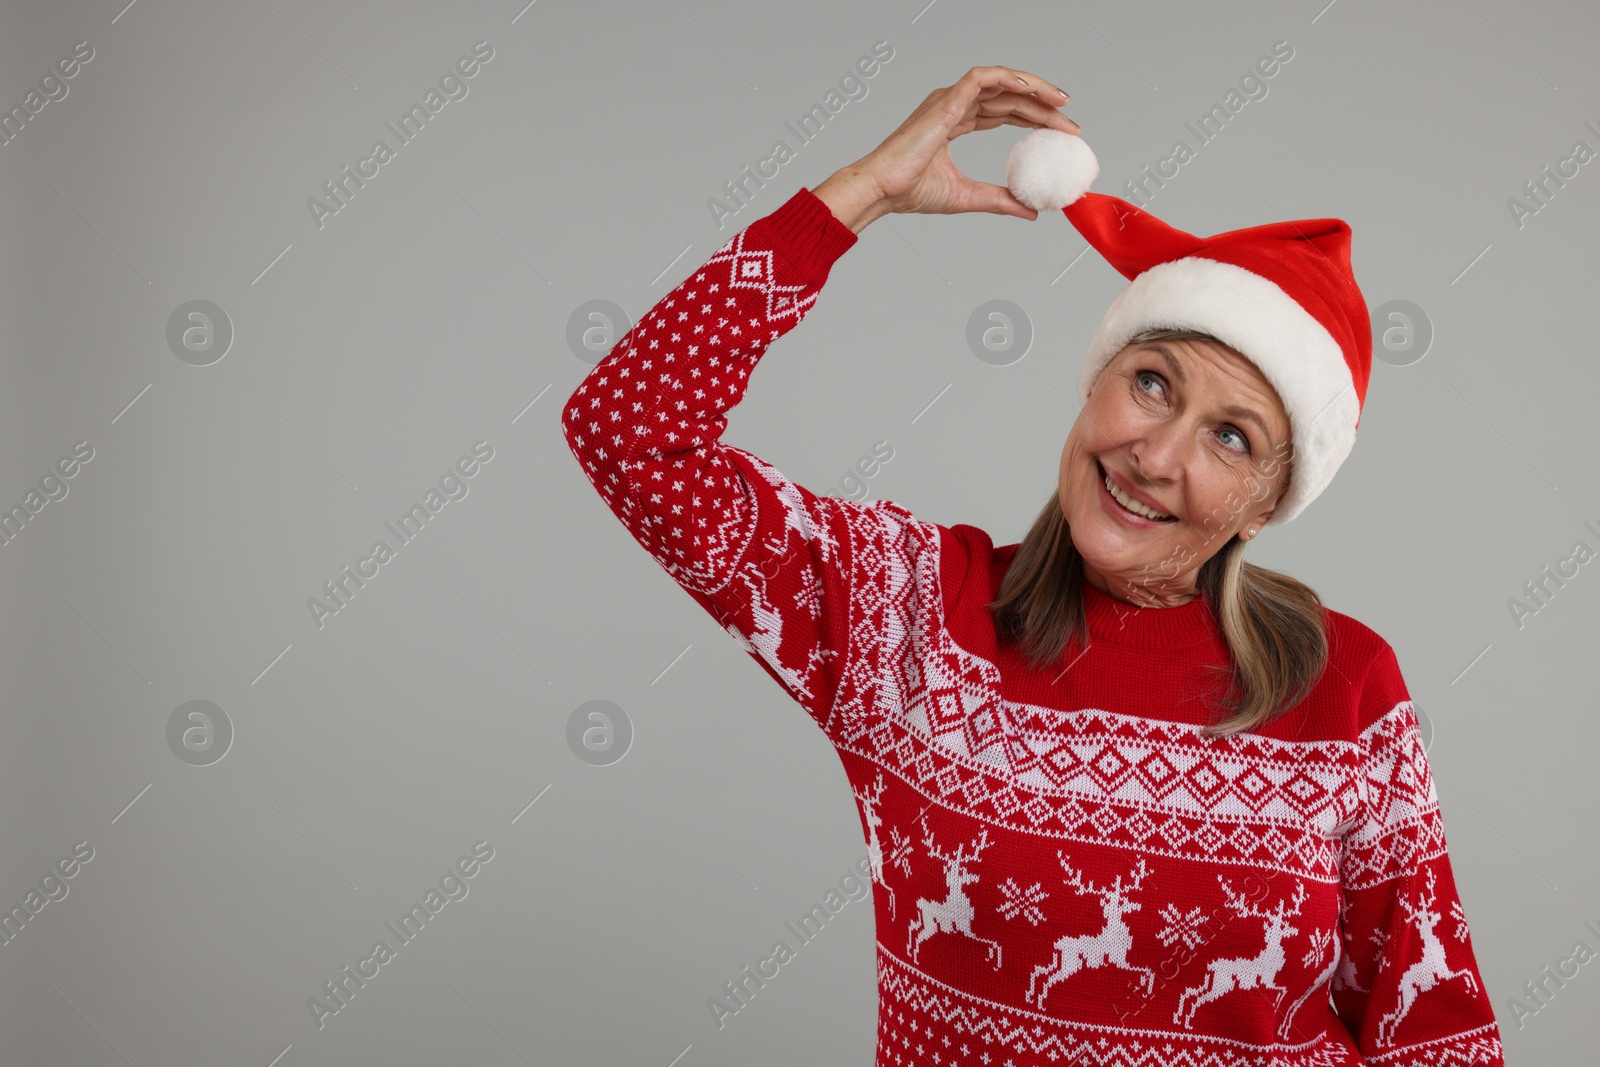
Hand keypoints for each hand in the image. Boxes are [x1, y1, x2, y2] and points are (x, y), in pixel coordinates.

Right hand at [816, 66, 1078, 228]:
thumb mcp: (967, 196)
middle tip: (1070, 122)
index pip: (1003, 112)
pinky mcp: (945, 101)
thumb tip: (1031, 211)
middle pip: (1008, 97)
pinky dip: (1008, 78)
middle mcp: (953, 106)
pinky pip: (982, 78)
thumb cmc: (909, 191)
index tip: (1060, 132)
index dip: (1034, 118)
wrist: (882, 191)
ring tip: (1061, 102)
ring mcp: (949, 100)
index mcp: (954, 122)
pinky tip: (1031, 89)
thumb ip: (1000, 200)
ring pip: (1001, 82)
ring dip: (1034, 89)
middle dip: (1043, 106)